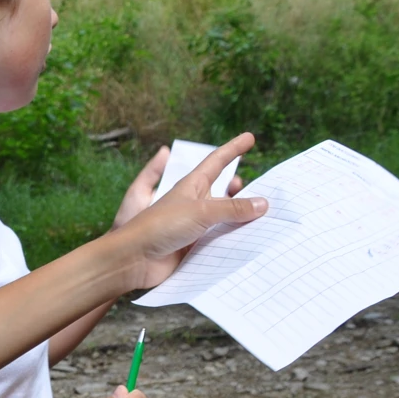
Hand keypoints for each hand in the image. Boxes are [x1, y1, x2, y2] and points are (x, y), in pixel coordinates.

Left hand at [115, 133, 265, 290]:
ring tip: (264, 217)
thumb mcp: (200, 212)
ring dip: (240, 216)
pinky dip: (233, 238)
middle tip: (263, 190)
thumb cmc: (160, 227)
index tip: (249, 137)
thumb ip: (232, 208)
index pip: (217, 162)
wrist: (134, 259)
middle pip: (223, 192)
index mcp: (191, 186)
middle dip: (241, 189)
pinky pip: (219, 240)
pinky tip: (250, 239)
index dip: (233, 149)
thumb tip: (263, 203)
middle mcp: (194, 204)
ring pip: (224, 217)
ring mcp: (194, 226)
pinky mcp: (194, 246)